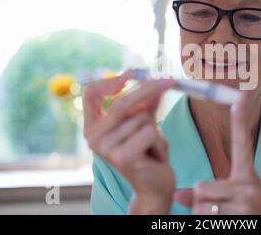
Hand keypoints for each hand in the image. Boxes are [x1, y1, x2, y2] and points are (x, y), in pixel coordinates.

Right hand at [82, 70, 176, 213]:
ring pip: (141, 118)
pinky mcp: (123, 157)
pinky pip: (149, 131)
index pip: (90, 94)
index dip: (110, 80)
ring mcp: (106, 149)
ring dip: (155, 127)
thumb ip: (146, 103)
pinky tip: (154, 155)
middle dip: (149, 89)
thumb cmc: (147, 152)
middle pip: (121, 102)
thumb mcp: (144, 122)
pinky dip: (159, 139)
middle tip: (169, 80)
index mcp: (93, 127)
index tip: (132, 73)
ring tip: (151, 145)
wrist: (153, 186)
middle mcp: (93, 138)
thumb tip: (155, 81)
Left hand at [174, 92, 260, 214]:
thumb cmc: (236, 217)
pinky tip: (221, 226)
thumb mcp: (227, 199)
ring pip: (199, 204)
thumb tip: (178, 195)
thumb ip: (205, 190)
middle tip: (219, 210)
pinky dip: (205, 226)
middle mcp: (251, 187)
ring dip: (203, 216)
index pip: (242, 145)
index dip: (239, 121)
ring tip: (221, 219)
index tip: (238, 96)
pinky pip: (202, 218)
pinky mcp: (240, 219)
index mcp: (248, 177)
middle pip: (202, 186)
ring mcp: (248, 204)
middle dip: (201, 202)